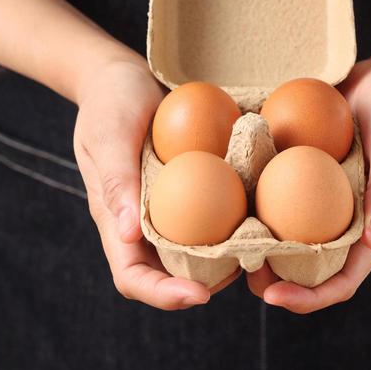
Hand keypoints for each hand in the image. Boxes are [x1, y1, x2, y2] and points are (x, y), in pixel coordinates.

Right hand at [73, 55, 240, 309]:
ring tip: (259, 246)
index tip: (199, 295)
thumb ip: (117, 181)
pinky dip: (232, 218)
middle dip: (204, 284)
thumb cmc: (109, 102)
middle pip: (169, 274)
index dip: (162, 294)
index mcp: (116, 221)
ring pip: (194, 249)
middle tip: (245, 273)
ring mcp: (166, 207)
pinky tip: (261, 208)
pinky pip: (210, 213)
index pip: (132, 277)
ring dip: (224, 256)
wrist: (121, 74)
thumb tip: (130, 234)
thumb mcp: (109, 135)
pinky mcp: (188, 188)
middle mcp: (142, 223)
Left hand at [246, 57, 370, 312]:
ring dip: (257, 241)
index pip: (341, 279)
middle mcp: (342, 219)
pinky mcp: (301, 169)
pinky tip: (224, 187)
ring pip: (285, 231)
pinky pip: (274, 189)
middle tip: (238, 270)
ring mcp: (320, 196)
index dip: (308, 297)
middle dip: (272, 277)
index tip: (272, 296)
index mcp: (370, 228)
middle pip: (304, 265)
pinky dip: (253, 195)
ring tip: (223, 240)